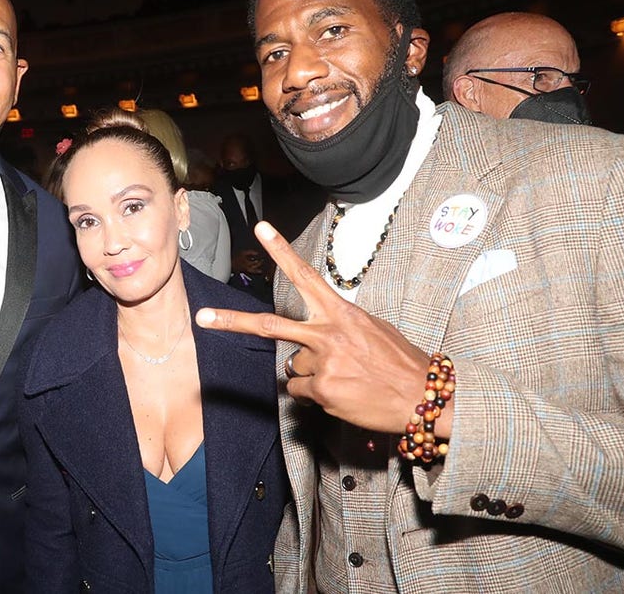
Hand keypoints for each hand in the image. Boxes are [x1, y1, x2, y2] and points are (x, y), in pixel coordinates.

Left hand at [198, 221, 445, 436]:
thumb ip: (337, 327)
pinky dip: (315, 394)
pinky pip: (300, 391)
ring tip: (344, 377)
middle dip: (231, 322)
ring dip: (311, 373)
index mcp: (341, 313)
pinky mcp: (321, 389)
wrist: (421, 395)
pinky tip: (341, 393)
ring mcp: (321, 363)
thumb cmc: (399, 361)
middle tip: (202, 317)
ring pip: (292, 366)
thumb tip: (313, 340)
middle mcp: (327, 334)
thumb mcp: (371, 330)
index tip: (261, 229)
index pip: (305, 275)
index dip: (282, 250)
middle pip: (269, 325)